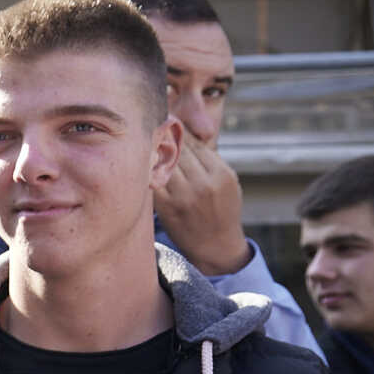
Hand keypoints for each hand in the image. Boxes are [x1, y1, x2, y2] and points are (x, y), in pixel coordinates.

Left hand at [155, 133, 253, 278]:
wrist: (216, 245)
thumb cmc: (221, 209)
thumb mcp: (227, 183)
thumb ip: (211, 160)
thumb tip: (187, 133)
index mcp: (221, 175)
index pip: (196, 145)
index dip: (181, 135)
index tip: (171, 128)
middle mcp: (204, 184)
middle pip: (179, 151)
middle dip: (167, 140)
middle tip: (155, 131)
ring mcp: (185, 197)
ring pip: (166, 164)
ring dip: (157, 154)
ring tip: (150, 146)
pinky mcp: (168, 208)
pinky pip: (155, 181)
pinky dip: (151, 171)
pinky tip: (147, 166)